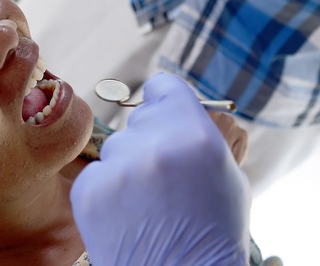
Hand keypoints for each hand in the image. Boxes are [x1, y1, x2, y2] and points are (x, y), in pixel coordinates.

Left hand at [70, 73, 250, 265]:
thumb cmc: (214, 233)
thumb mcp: (230, 175)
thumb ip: (204, 134)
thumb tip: (180, 110)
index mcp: (196, 133)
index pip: (163, 86)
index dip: (166, 102)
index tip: (167, 118)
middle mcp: (155, 143)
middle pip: (142, 119)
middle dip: (151, 140)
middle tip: (165, 176)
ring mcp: (119, 167)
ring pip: (118, 146)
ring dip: (129, 165)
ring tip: (149, 203)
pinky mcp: (90, 190)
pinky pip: (98, 173)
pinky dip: (109, 190)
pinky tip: (129, 215)